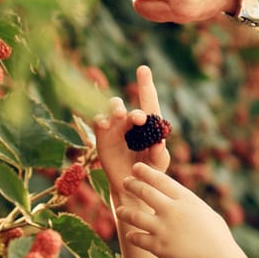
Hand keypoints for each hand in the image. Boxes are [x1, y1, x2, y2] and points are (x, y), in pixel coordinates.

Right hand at [89, 65, 171, 191]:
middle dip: (134, 111)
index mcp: (149, 126)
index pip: (149, 102)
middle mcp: (131, 123)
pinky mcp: (102, 137)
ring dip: (116, 108)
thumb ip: (159, 154)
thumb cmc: (149, 173)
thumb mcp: (158, 164)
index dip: (145, 85)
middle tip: (139, 119)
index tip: (143, 69)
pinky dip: (100, 119)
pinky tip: (104, 123)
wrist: (131, 189)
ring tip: (120, 114)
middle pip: (130, 108)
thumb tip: (159, 142)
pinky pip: (99, 122)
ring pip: (113, 109)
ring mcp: (115, 129)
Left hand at [115, 164, 232, 257]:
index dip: (145, 172)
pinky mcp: (157, 246)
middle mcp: (171, 210)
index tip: (136, 168)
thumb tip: (181, 201)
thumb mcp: (206, 213)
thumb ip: (190, 205)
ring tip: (119, 210)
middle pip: (144, 192)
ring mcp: (162, 228)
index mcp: (186, 199)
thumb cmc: (218, 238)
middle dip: (132, 185)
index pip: (160, 180)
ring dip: (124, 211)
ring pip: (134, 215)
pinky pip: (137, 238)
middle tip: (125, 182)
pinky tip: (131, 235)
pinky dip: (132, 236)